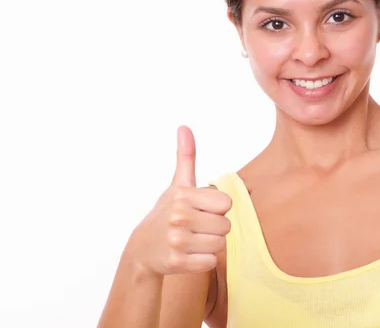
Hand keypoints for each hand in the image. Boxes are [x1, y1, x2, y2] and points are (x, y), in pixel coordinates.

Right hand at [128, 126, 231, 275]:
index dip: (216, 208)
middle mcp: (179, 217)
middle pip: (226, 226)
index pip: (226, 204)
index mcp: (183, 195)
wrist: (142, 249)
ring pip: (220, 244)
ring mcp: (177, 241)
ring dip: (209, 245)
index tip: (201, 209)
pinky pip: (210, 262)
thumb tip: (184, 127)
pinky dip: (203, 261)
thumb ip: (186, 156)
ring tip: (192, 240)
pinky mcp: (177, 263)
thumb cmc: (166, 212)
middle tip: (195, 227)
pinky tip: (188, 254)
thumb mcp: (177, 184)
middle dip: (214, 228)